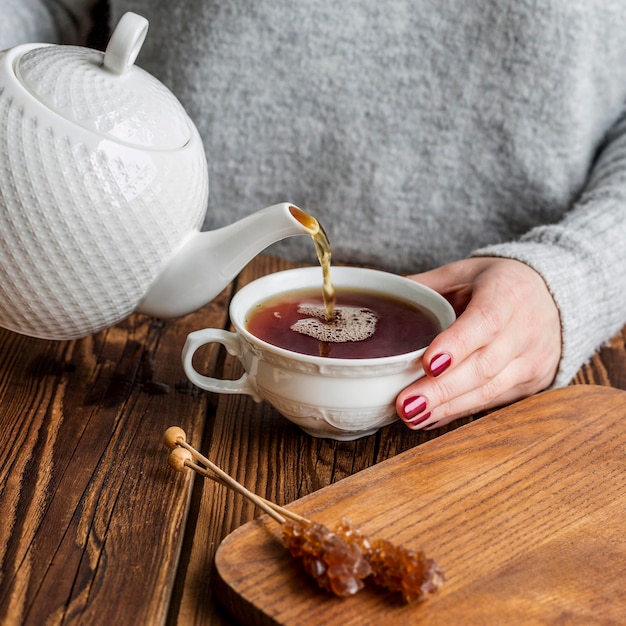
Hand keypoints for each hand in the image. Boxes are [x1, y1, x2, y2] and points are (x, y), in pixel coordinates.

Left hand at [395, 257, 561, 429]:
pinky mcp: (531, 383)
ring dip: (448, 407)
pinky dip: (460, 410)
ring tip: (412, 416)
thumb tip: (382, 295)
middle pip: (483, 366)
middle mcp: (525, 330)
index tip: (427, 364)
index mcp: (507, 294)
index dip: (457, 345)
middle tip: (405, 404)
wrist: (557, 297)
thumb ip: (427, 284)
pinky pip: (494, 401)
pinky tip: (431, 417)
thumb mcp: (466, 271)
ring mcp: (532, 361)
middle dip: (442, 389)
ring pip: (489, 390)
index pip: (484, 322)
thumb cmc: (501, 283)